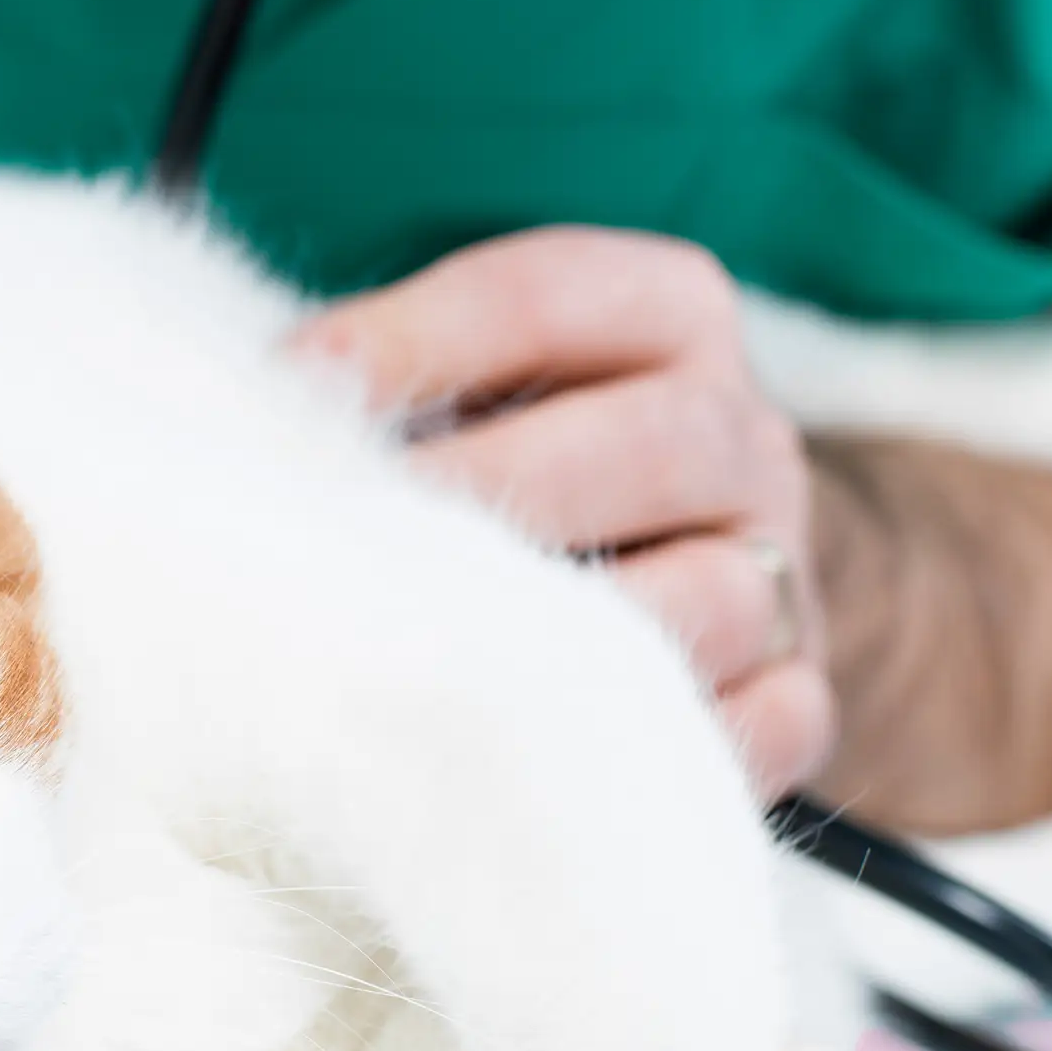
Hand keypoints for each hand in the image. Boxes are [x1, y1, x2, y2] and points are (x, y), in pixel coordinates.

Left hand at [293, 227, 831, 794]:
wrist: (671, 572)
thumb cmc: (511, 467)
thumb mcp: (461, 387)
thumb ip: (380, 385)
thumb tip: (248, 415)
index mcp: (667, 315)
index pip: (549, 293)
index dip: (416, 336)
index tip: (297, 390)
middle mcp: (745, 433)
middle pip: (656, 440)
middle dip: (496, 491)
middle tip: (363, 547)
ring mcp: (787, 571)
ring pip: (719, 597)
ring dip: (576, 637)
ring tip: (441, 667)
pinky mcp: (803, 697)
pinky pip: (766, 726)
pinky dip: (665, 745)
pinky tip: (546, 757)